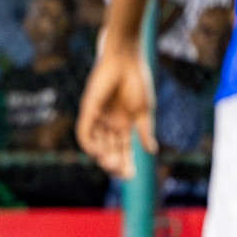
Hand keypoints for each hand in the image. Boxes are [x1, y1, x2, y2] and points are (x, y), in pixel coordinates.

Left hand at [77, 48, 156, 178]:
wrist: (126, 60)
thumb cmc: (137, 81)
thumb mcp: (144, 111)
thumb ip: (145, 132)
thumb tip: (152, 152)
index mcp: (124, 124)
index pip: (123, 150)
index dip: (126, 163)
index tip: (132, 176)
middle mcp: (109, 123)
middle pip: (109, 150)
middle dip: (114, 163)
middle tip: (122, 172)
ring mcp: (98, 117)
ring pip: (96, 144)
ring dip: (102, 156)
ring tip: (112, 164)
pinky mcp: (88, 109)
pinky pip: (84, 132)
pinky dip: (90, 144)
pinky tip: (98, 153)